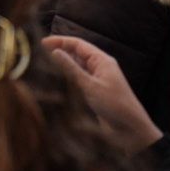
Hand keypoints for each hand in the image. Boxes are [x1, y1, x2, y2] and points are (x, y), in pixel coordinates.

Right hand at [44, 36, 162, 152]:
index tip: (42, 43)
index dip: (60, 41)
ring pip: (77, 65)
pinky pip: (79, 77)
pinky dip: (68, 75)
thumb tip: (54, 51)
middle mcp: (99, 67)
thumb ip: (71, 68)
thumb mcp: (90, 85)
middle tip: (40, 51)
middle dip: (61, 50)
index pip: (78, 44)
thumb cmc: (114, 105)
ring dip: (63, 62)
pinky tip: (57, 77)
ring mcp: (97, 79)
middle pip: (77, 53)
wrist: (130, 129)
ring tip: (45, 62)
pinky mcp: (94, 90)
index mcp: (102, 61)